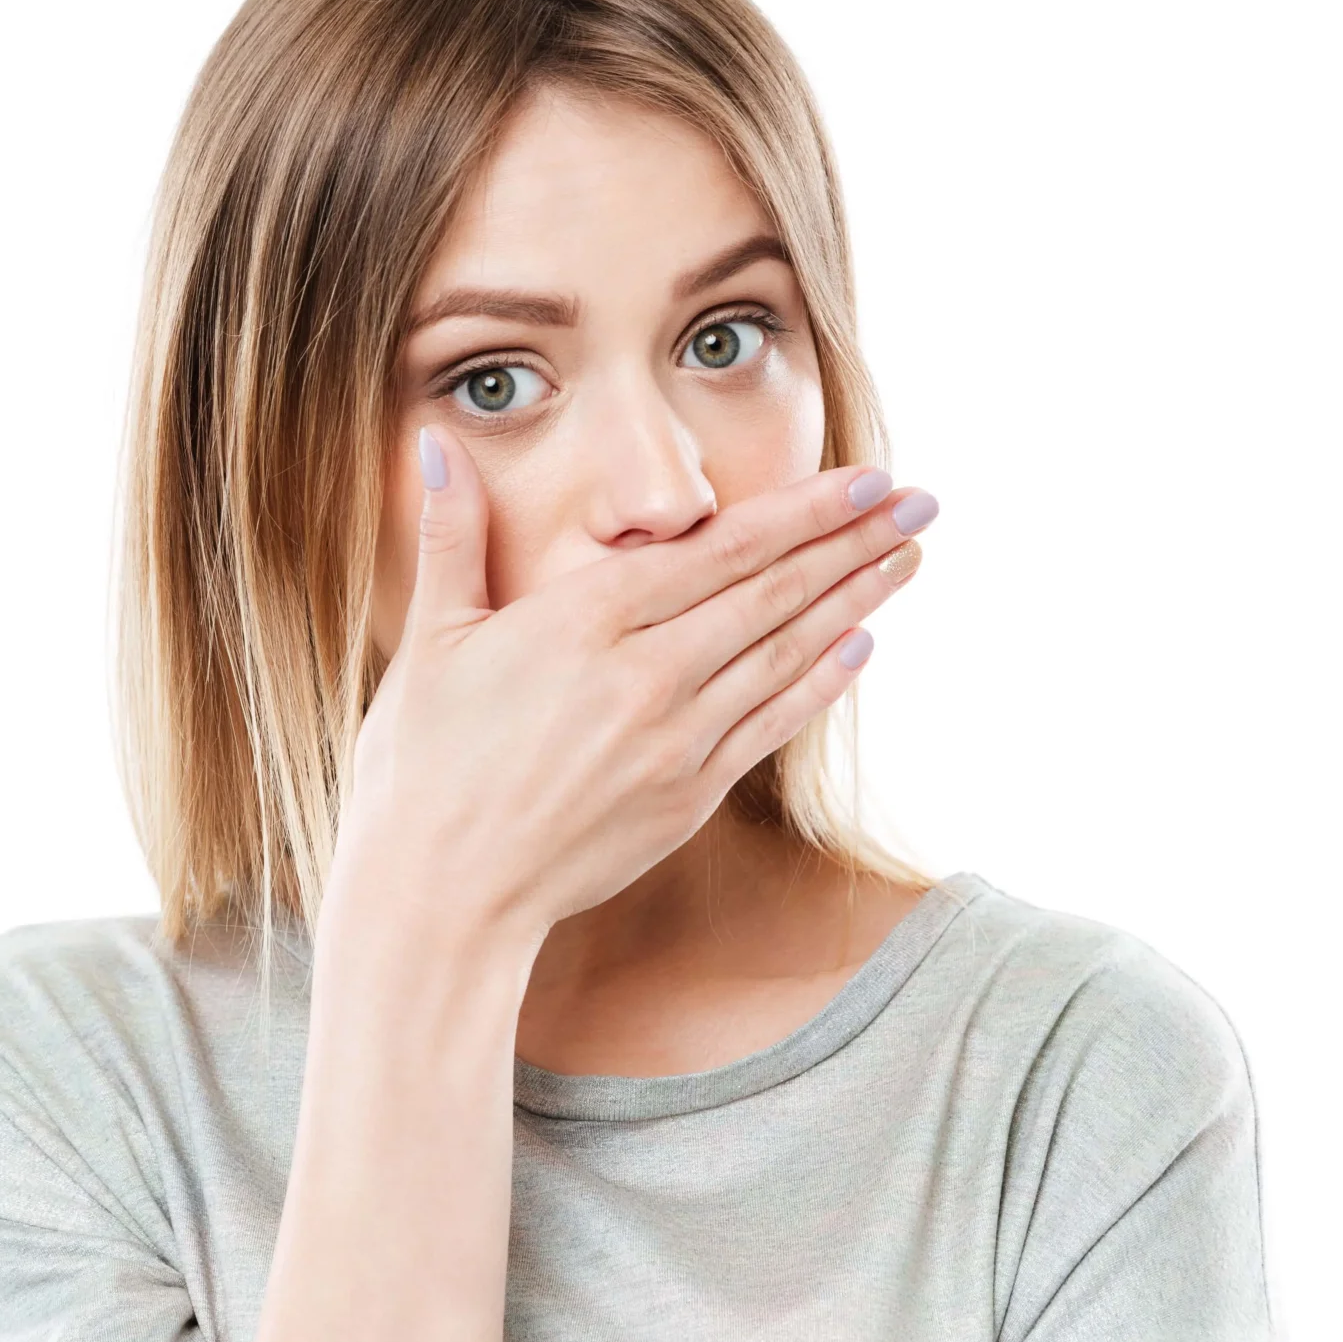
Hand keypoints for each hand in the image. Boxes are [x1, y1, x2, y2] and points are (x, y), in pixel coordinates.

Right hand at [324, 423, 935, 953]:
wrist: (439, 898)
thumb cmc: (419, 767)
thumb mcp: (429, 641)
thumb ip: (452, 536)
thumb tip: (440, 443)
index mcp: (585, 621)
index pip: (722, 548)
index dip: (805, 510)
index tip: (867, 478)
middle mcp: (646, 675)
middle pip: (772, 593)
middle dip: (853, 541)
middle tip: (922, 500)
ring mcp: (674, 741)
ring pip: (784, 654)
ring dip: (854, 600)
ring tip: (906, 557)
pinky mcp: (684, 799)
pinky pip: (769, 727)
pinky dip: (819, 683)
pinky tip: (859, 648)